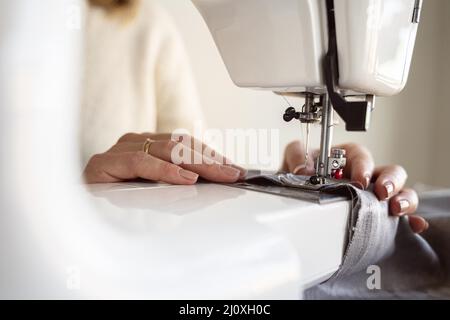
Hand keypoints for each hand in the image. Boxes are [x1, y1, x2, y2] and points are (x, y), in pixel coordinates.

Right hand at [84, 132, 245, 184]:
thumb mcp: (155, 189)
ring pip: (166, 150)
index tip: (235, 169)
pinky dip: (165, 171)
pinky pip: (140, 163)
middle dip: (211, 160)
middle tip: (234, 173)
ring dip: (197, 163)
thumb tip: (210, 185)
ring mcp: (121, 149)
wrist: (72, 203)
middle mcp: (137, 142)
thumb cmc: (115, 197)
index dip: (212, 156)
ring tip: (219, 175)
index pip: (187, 145)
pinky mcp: (105, 163)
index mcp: (149, 145)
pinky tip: (185, 179)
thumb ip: (176, 183)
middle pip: (181, 146)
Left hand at [282, 141, 427, 233]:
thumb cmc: (299, 179)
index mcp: (345, 159)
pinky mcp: (377, 217)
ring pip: (400, 191)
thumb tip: (303, 169)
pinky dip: (410, 220)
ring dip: (404, 198)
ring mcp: (372, 196)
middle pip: (388, 171)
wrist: (295, 206)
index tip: (360, 179)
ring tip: (396, 209)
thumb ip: (296, 157)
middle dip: (389, 180)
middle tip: (382, 192)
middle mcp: (364, 176)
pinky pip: (401, 217)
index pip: (360, 155)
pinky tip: (413, 225)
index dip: (363, 165)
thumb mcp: (293, 162)